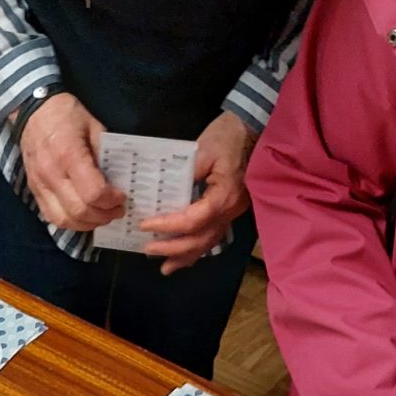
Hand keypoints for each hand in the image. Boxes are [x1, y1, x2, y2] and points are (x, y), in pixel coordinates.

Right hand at [19, 94, 122, 232]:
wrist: (34, 112)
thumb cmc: (68, 115)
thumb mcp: (95, 127)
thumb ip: (106, 155)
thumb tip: (119, 181)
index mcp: (69, 155)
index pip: (93, 193)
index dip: (111, 200)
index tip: (122, 196)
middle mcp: (52, 174)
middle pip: (80, 211)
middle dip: (104, 215)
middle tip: (117, 209)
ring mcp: (40, 185)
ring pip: (64, 221)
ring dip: (88, 223)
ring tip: (102, 215)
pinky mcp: (34, 191)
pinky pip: (52, 217)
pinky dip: (71, 222)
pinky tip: (84, 216)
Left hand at [141, 113, 255, 273]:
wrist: (251, 128)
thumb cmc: (226, 136)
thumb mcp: (201, 151)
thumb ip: (183, 175)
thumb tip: (164, 195)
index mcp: (223, 196)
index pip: (192, 221)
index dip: (167, 226)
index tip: (144, 224)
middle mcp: (230, 210)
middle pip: (200, 239)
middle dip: (173, 248)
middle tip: (148, 249)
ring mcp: (233, 212)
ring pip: (209, 242)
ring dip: (186, 256)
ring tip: (165, 267)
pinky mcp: (230, 210)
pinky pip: (214, 235)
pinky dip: (198, 248)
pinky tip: (185, 256)